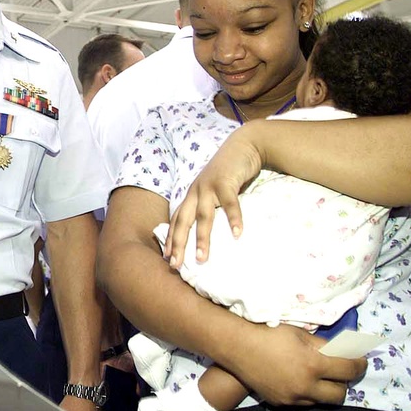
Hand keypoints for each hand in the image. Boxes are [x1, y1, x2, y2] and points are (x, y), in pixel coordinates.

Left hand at [166, 127, 262, 267]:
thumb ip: (210, 207)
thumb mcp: (214, 190)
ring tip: (202, 258)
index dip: (171, 239)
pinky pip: (230, 203)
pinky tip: (237, 234)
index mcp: (191, 196)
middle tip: (175, 265)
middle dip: (178, 243)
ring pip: (203, 216)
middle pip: (183, 221)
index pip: (176, 221)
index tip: (167, 259)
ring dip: (201, 237)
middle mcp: (195, 192)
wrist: (243, 146)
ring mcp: (209, 186)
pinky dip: (233, 219)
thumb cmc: (229, 173)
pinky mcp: (225, 181)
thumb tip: (210, 232)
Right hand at [225, 323, 366, 406]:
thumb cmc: (270, 333)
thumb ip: (326, 345)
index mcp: (314, 365)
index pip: (350, 369)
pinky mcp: (280, 402)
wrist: (237, 346)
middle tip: (339, 369)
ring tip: (317, 374)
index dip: (360, 363)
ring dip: (325, 389)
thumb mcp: (301, 334)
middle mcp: (306, 386)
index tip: (360, 358)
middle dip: (344, 381)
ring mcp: (293, 397)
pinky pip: (303, 401)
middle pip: (340, 394)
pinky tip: (296, 378)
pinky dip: (306, 392)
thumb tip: (347, 350)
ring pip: (322, 400)